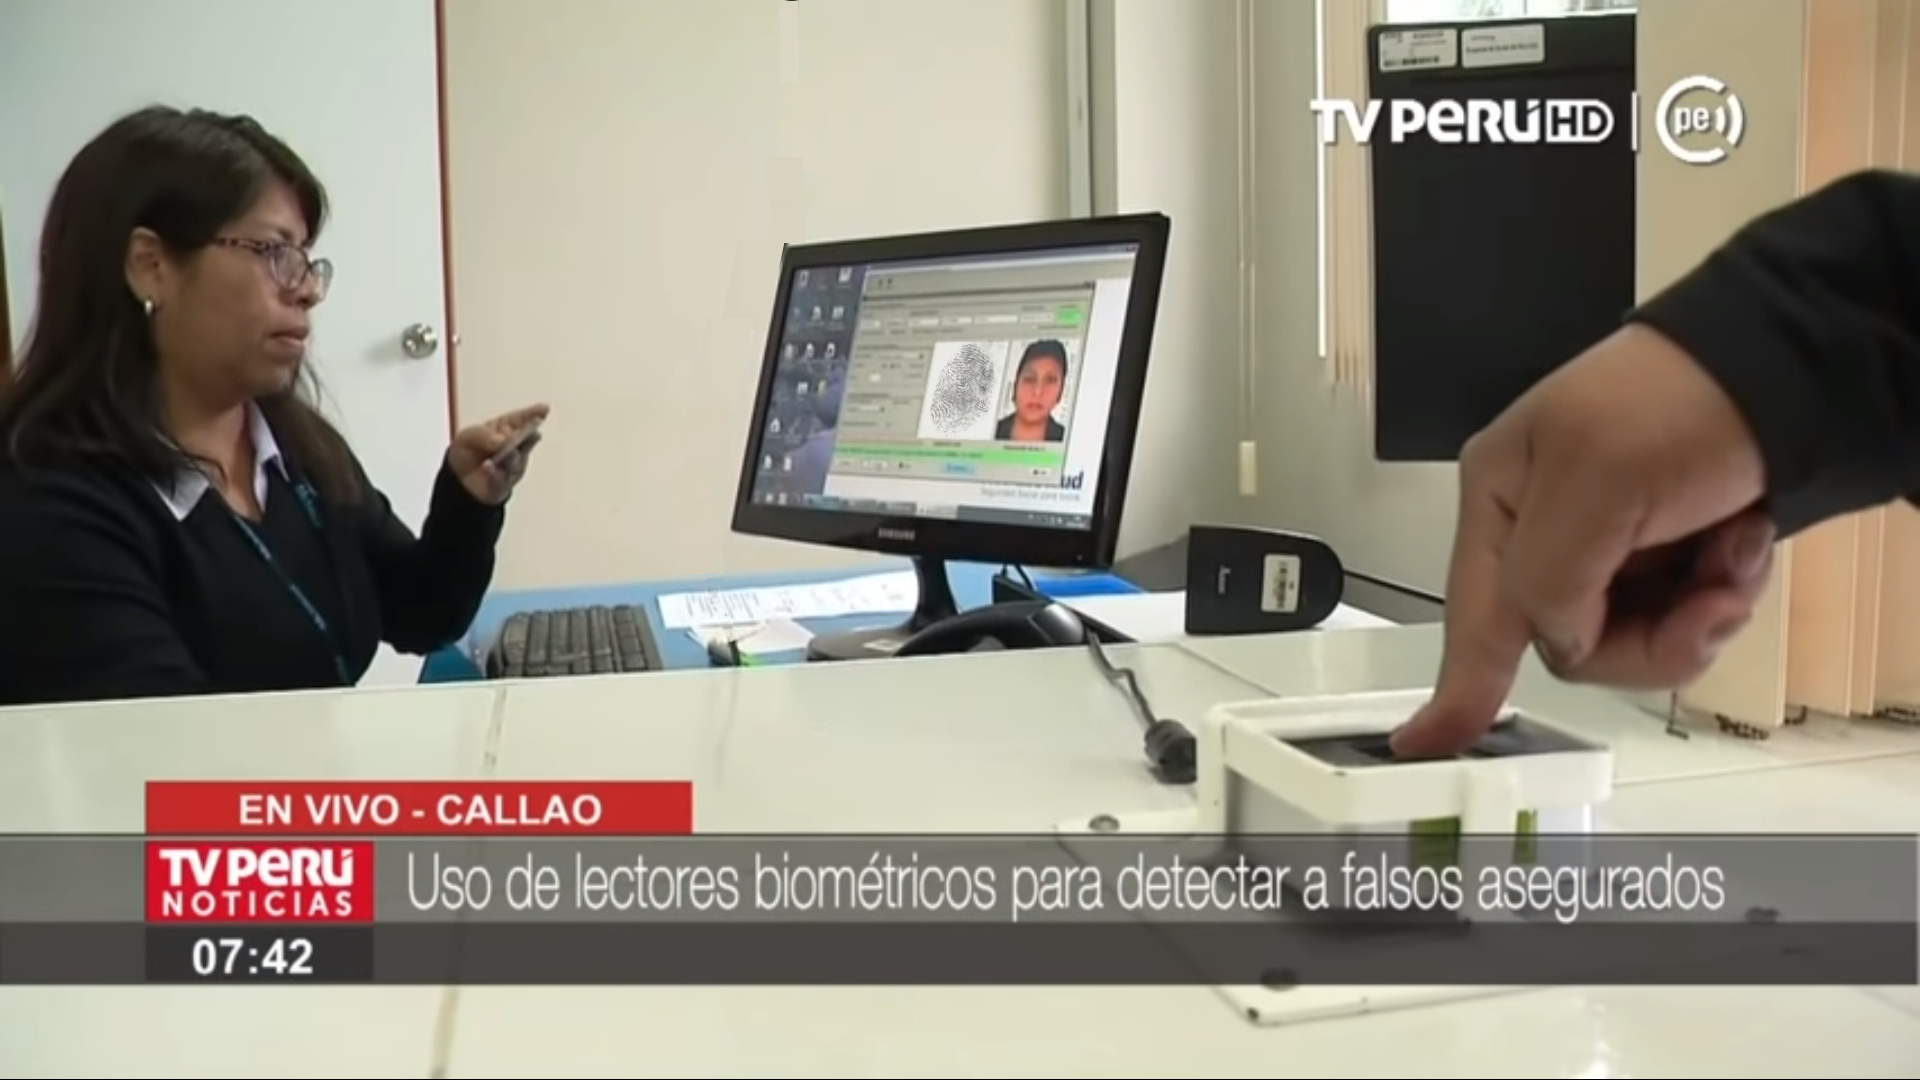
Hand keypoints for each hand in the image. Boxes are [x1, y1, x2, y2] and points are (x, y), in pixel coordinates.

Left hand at [447, 403, 549, 504]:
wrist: (456, 478)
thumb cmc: (467, 450)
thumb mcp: (470, 436)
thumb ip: (486, 436)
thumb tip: (505, 441)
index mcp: (505, 428)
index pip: (521, 419)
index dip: (533, 413)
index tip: (545, 408)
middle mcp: (514, 446)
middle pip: (527, 440)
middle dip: (527, 436)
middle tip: (527, 433)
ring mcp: (513, 466)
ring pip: (518, 460)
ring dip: (511, 457)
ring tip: (506, 453)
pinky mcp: (507, 483)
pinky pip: (504, 479)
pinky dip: (496, 473)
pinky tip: (488, 468)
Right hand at [1390, 326, 1777, 758]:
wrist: (1783, 367)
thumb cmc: (1677, 401)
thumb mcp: (1597, 478)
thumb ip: (1551, 576)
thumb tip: (1556, 637)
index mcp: (1500, 500)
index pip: (1473, 617)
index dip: (1454, 689)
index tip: (1425, 745)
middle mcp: (1543, 531)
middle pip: (1569, 642)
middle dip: (1647, 636)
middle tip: (1705, 599)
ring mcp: (1605, 547)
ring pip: (1630, 640)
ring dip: (1695, 614)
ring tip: (1729, 559)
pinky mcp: (1662, 557)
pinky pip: (1679, 618)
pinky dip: (1721, 593)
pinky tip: (1737, 545)